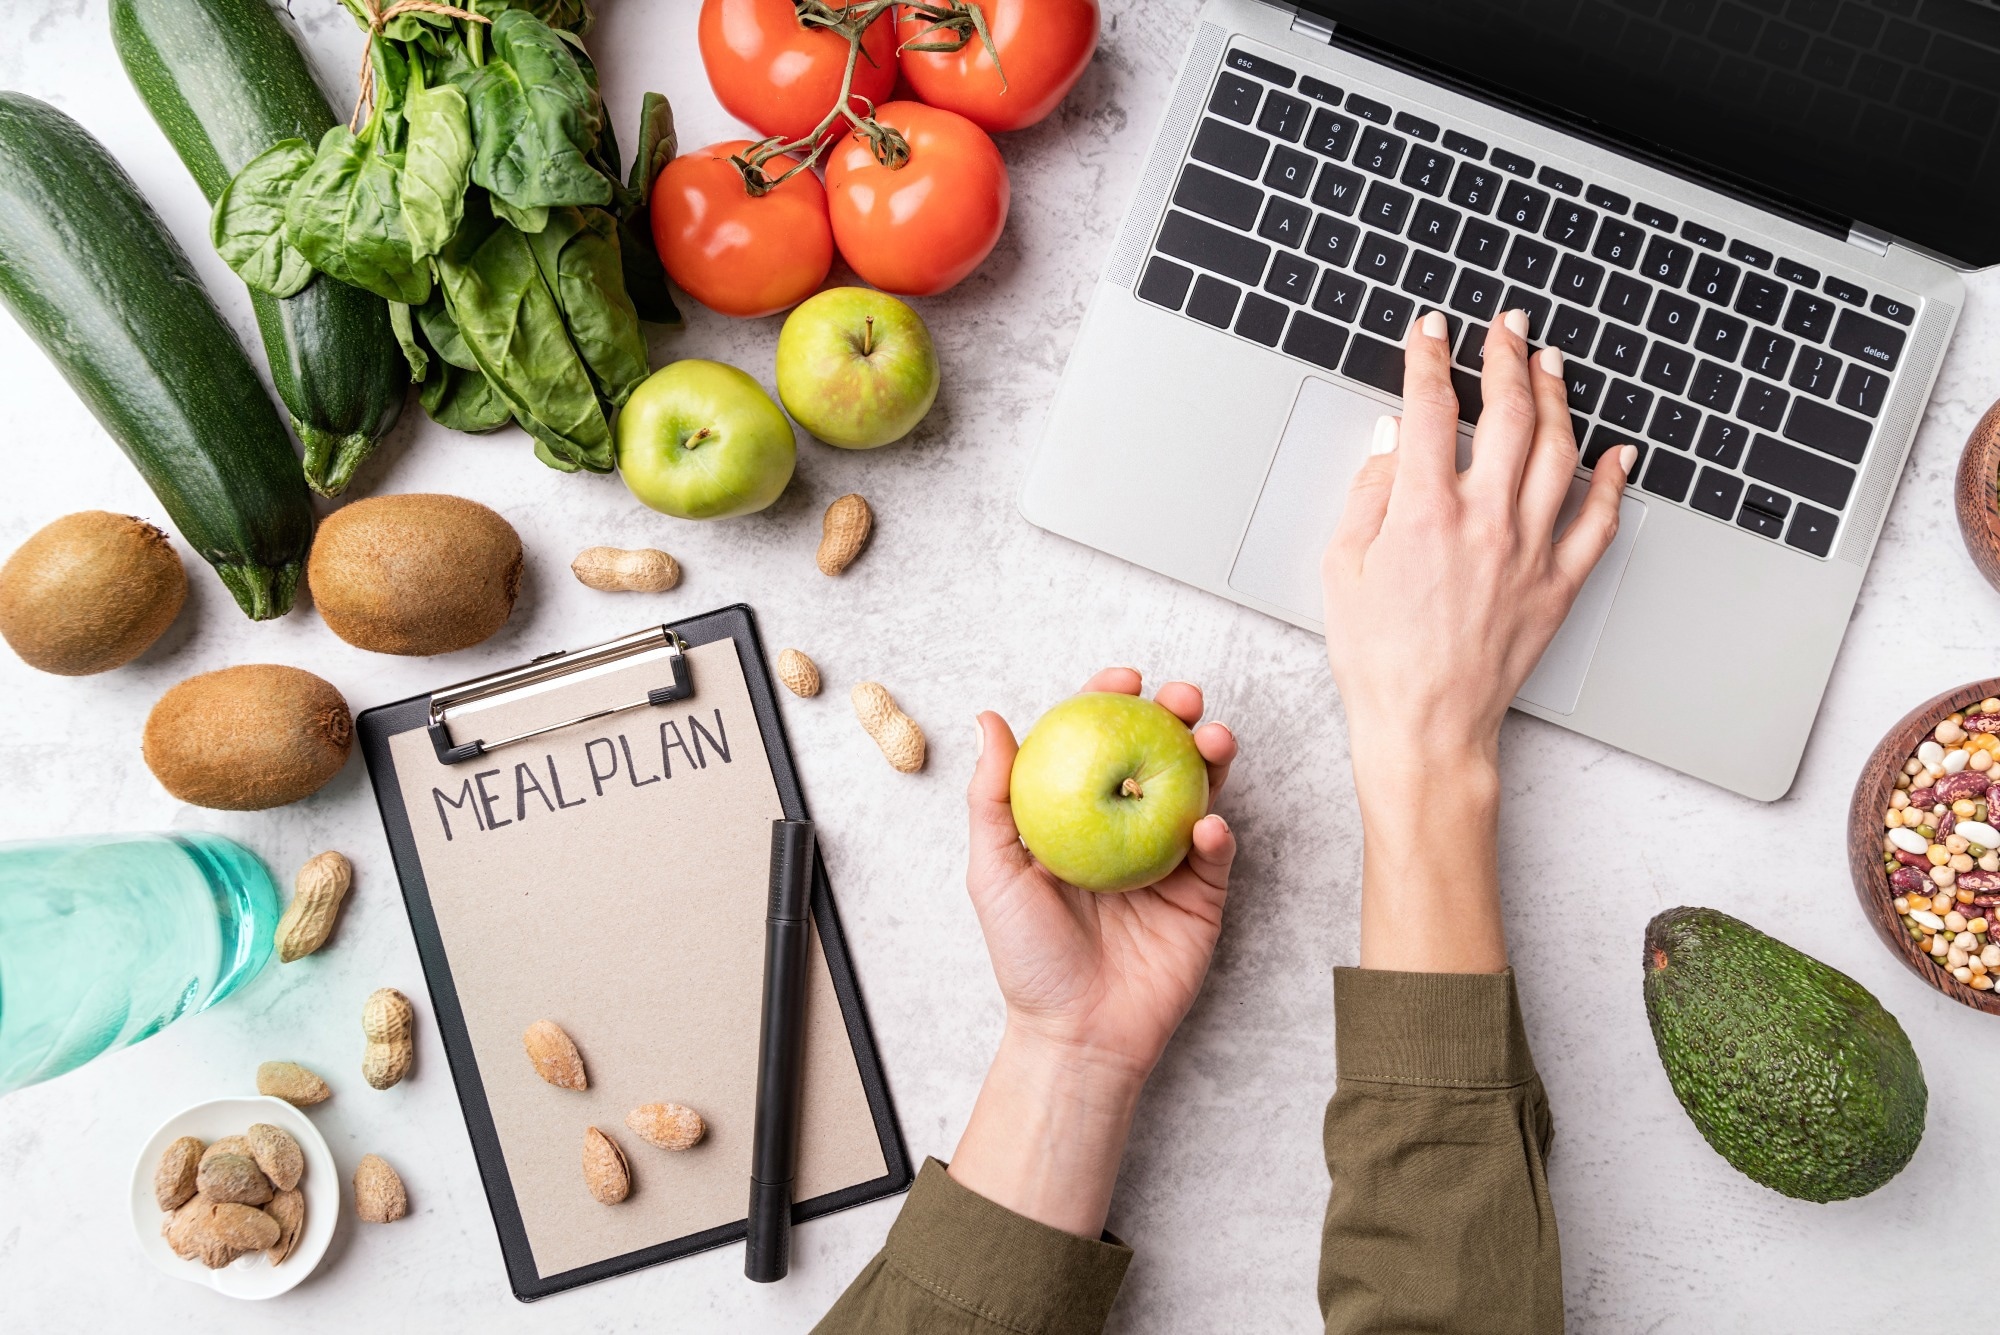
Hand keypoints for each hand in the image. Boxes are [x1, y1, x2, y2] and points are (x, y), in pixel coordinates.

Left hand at [966, 667, 1238, 1077]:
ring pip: (1198, 791)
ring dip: (1211, 758)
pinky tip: (1207, 826)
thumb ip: (993, 796)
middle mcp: (1126, 826)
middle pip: (1158, 753)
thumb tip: (989, 718)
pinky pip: (1217, 855)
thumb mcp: (994, 871)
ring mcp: (1168, 858)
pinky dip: (1218, 833)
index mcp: (1078, 813)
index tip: (1123, 679)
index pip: (1098, 741)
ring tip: (1212, 741)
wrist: (1076, 1034)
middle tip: (1182, 699)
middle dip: (1177, 716)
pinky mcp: (1203, 897)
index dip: (1112, 701)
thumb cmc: (1028, 956)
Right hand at [1321, 309, 1631, 969]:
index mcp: (1424, 512)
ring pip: (1559, 453)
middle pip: (1506, 415)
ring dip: (1556, 400)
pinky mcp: (1558, 585)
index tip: (1430, 332)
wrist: (1427, 728)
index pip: (1430, 410)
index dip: (1429, 360)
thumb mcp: (1343, 568)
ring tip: (1551, 366)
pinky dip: (1613, 482)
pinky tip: (1616, 453)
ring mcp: (1530, 551)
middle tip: (1506, 328)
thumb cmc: (1377, 659)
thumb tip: (1391, 442)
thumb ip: (1368, 495)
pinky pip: (1598, 522)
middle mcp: (1486, 521)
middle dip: (1506, 358)